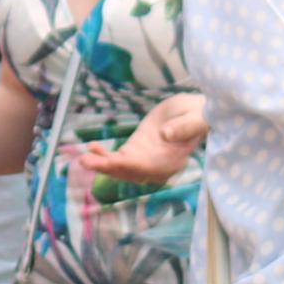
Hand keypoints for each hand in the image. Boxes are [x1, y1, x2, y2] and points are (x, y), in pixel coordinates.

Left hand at [85, 92, 204, 184]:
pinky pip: (117, 158)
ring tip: (84, 158)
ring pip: (121, 169)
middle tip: (88, 162)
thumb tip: (166, 135)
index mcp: (173, 162)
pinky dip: (103, 155)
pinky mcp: (135, 151)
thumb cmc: (199, 114)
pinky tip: (92, 147)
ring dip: (101, 164)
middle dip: (109, 168)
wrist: (193, 112)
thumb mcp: (195, 117)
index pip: (150, 168)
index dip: (131, 166)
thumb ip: (184, 127)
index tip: (114, 160)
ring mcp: (144, 161)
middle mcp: (157, 167)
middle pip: (131, 172)